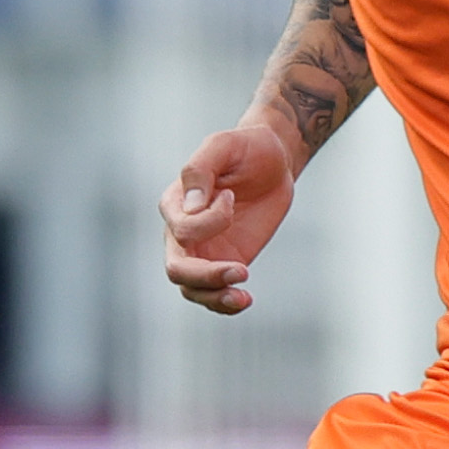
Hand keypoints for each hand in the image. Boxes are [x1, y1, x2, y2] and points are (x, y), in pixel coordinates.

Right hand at [162, 122, 299, 316]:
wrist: (273, 162)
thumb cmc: (245, 149)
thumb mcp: (224, 145)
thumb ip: (200, 169)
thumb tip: (191, 208)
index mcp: (175, 204)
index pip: (183, 229)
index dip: (211, 220)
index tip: (232, 197)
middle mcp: (181, 233)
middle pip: (178, 269)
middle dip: (206, 276)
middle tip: (242, 271)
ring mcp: (202, 251)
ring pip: (192, 289)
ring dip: (214, 297)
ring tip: (243, 298)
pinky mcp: (224, 262)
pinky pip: (214, 292)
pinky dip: (225, 303)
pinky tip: (245, 299)